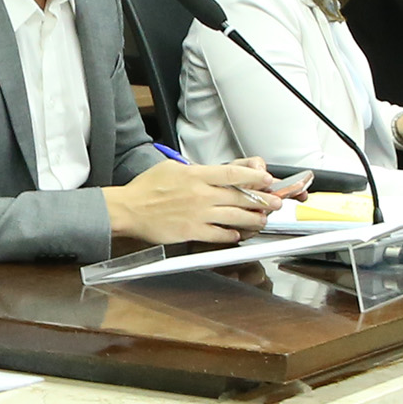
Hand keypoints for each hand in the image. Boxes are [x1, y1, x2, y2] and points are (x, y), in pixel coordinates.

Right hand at [102, 157, 286, 245]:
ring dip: (253, 219)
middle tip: (274, 203)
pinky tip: (236, 234)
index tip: (267, 180)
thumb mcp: (171, 167)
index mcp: (196, 175)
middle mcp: (200, 194)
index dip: (255, 177)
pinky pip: (220, 234)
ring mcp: (198, 214)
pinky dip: (232, 235)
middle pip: (241, 196)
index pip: (234, 174)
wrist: (128, 209)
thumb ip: (195, 169)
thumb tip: (213, 172)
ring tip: (261, 220)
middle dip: (263, 200)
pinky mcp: (192, 231)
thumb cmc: (145, 189)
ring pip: (236, 217)